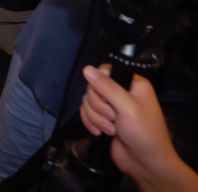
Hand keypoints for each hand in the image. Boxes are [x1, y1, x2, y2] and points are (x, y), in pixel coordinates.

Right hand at [80, 65, 197, 191]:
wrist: (145, 163)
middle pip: (94, 87)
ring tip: (112, 129)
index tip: (106, 96)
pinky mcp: (103, 118)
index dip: (101, 83)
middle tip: (113, 117)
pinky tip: (101, 133)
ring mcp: (112, 106)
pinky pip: (86, 112)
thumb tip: (87, 69)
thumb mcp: (127, 108)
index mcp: (132, 84)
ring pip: (88, 101)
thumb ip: (107, 87)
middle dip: (99, 106)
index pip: (106, 70)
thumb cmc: (143, 133)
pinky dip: (91, 123)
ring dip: (96, 117)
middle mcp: (122, 92)